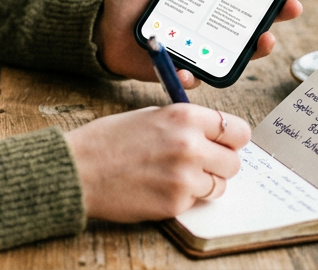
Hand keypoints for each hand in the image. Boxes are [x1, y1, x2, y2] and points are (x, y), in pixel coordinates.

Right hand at [66, 103, 250, 220]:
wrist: (79, 169)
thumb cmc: (109, 140)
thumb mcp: (150, 115)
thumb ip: (185, 123)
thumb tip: (213, 133)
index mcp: (185, 116)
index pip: (238, 130)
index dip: (232, 139)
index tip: (225, 144)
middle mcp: (190, 145)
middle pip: (234, 162)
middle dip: (219, 164)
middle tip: (199, 164)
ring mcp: (185, 177)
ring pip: (220, 185)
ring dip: (204, 183)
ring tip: (176, 176)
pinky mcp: (176, 203)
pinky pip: (197, 201)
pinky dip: (184, 197)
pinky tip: (161, 187)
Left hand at [96, 0, 303, 88]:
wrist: (104, 29)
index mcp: (208, 0)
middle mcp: (209, 26)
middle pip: (251, 26)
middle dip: (275, 19)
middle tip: (288, 9)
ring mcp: (199, 50)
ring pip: (235, 54)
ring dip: (253, 50)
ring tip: (263, 40)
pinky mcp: (181, 69)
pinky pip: (195, 76)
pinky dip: (195, 74)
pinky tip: (193, 68)